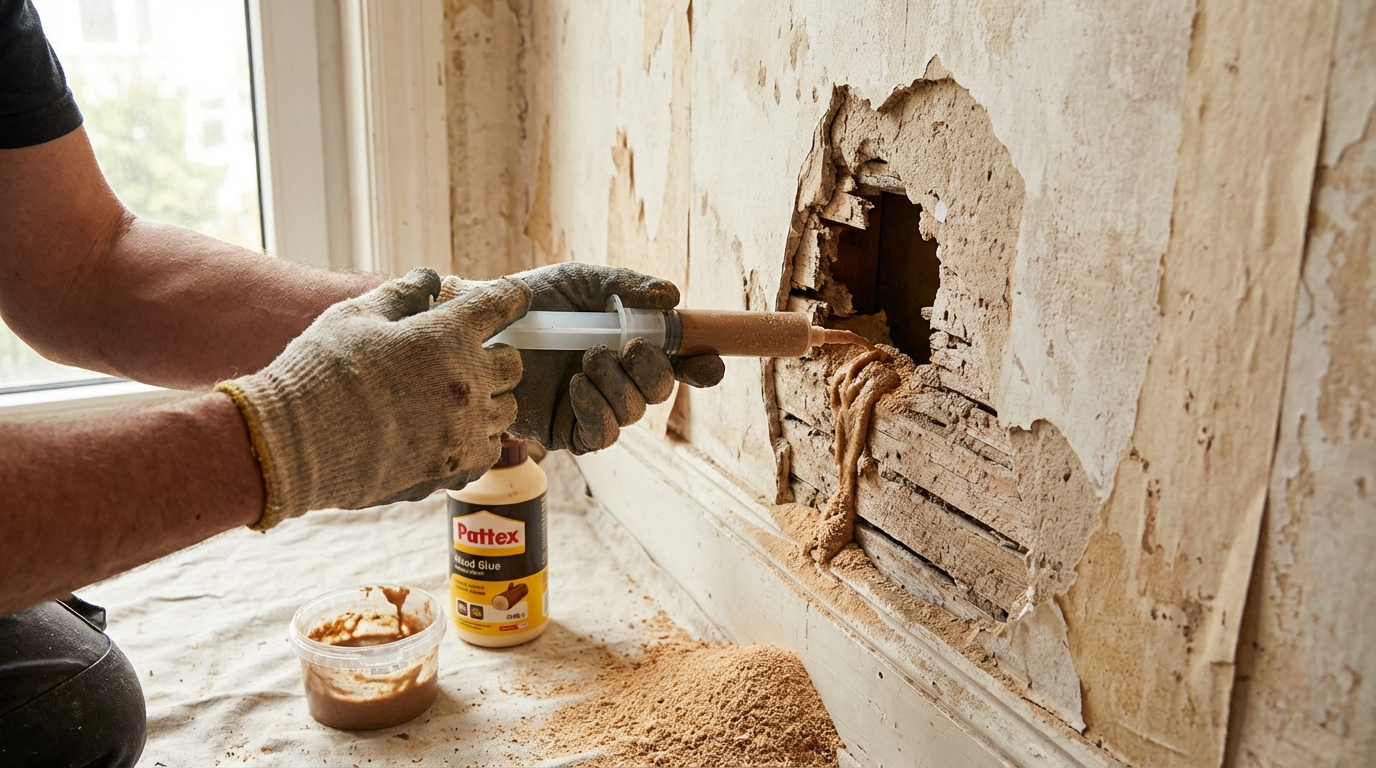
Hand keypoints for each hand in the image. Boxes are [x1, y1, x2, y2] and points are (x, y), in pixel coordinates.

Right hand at [217, 268, 530, 529]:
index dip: (510, 298)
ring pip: (506, 410)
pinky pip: (489, 450)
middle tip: (463, 359)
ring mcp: (465, 428)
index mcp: (446, 335)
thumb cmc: (319, 372)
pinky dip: (476, 441)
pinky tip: (448, 435)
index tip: (511, 298)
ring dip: (486, 401)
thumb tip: (429, 279)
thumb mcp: (354, 316)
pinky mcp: (454, 468)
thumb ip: (401, 294)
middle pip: (512, 364)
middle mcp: (466, 381)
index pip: (501, 304)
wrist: (293, 445)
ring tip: (451, 401)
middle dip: (493, 356)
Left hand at [440, 263, 723, 453]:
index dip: (703, 366)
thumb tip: (673, 298)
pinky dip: (596, 411)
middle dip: (652, 370)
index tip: (705, 358)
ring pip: (633, 414)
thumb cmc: (531, 300)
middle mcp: (617, 379)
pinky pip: (599, 436)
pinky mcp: (565, 431)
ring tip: (587, 360)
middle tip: (624, 347)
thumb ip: (626, 285)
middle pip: (661, 391)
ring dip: (619, 387)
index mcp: (630, 344)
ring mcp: (592, 407)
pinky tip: (577, 386)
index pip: (682, 363)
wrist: (480, 323)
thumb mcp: (580, 280)